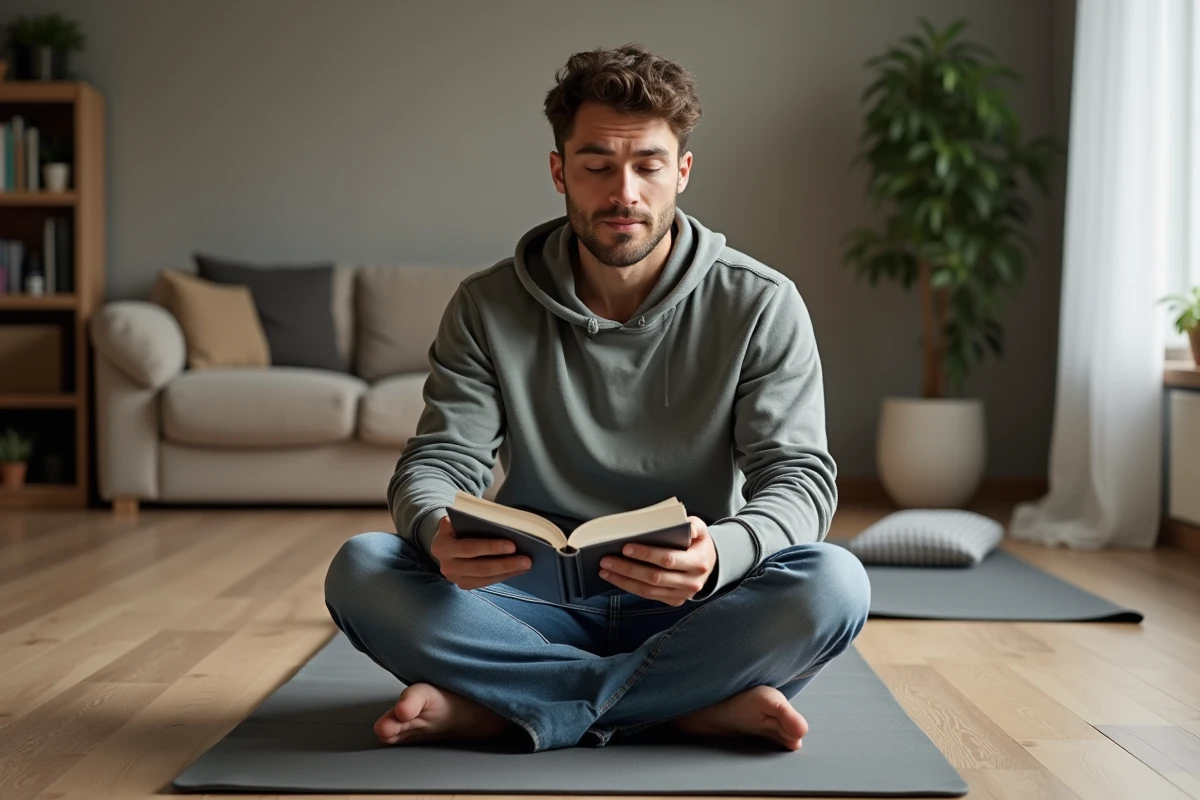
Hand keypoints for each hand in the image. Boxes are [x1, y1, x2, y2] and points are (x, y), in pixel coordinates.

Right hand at [429, 516, 531, 590]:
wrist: (444, 541)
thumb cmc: (458, 525)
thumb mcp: (459, 517)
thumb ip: (473, 519)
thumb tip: (502, 522)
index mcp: (441, 545)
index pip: (469, 547)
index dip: (491, 547)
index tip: (513, 545)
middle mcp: (446, 565)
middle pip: (480, 567)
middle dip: (505, 564)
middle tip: (527, 560)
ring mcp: (454, 578)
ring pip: (485, 578)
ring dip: (508, 572)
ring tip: (527, 565)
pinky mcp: (464, 584)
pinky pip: (486, 583)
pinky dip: (503, 576)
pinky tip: (518, 570)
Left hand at [599, 516, 715, 605]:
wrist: (709, 564)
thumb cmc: (698, 543)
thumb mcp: (701, 529)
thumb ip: (693, 524)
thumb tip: (684, 524)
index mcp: (698, 562)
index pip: (668, 559)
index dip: (646, 554)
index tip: (625, 547)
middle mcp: (691, 582)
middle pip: (654, 577)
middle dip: (628, 568)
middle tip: (606, 559)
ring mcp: (682, 594)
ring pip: (648, 590)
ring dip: (623, 580)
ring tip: (604, 569)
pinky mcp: (673, 601)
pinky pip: (648, 596)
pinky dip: (629, 587)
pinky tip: (615, 577)